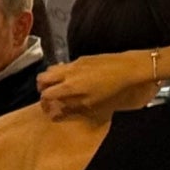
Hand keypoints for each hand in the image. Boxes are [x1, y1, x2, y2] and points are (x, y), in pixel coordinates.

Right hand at [39, 49, 165, 122]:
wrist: (128, 68)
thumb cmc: (112, 88)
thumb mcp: (92, 102)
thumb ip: (71, 106)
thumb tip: (57, 110)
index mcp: (68, 86)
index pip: (45, 94)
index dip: (44, 102)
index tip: (49, 108)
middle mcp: (67, 73)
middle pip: (41, 78)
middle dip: (42, 87)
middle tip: (49, 94)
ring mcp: (74, 64)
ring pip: (51, 69)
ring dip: (51, 78)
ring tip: (60, 85)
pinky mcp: (82, 58)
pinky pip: (65, 65)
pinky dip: (63, 72)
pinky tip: (75, 77)